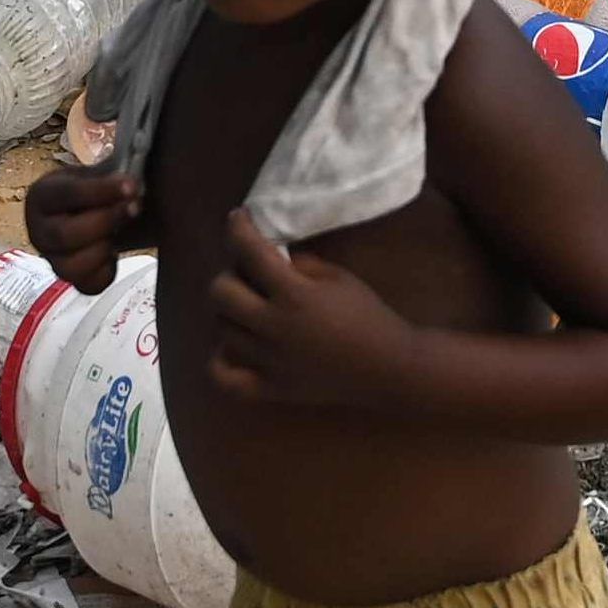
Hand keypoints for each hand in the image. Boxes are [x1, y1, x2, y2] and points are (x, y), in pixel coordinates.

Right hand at [27, 164, 142, 292]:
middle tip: (134, 208)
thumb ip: (114, 172)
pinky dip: (106, 272)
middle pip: (64, 235)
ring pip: (71, 267)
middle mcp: (38, 230)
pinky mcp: (70, 279)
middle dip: (105, 221)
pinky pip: (88, 286)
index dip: (100, 191)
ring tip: (120, 233)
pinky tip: (114, 254)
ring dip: (102, 250)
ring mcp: (52, 258)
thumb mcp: (100, 173)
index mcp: (41, 196)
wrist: (103, 210)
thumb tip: (134, 178)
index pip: (66, 194)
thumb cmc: (99, 189)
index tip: (131, 185)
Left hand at [209, 212, 415, 407]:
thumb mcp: (338, 277)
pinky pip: (223, 378)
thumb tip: (268, 258)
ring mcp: (268, 361)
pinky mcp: (270, 388)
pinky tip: (233, 346)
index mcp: (294, 295)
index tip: (238, 219)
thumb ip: (299, 265)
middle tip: (248, 274)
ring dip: (229, 311)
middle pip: (220, 292)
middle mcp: (273, 327)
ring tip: (249, 306)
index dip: (237, 228)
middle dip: (230, 274)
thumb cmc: (367, 316)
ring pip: (221, 328)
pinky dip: (219, 360)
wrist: (389, 368)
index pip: (249, 252)